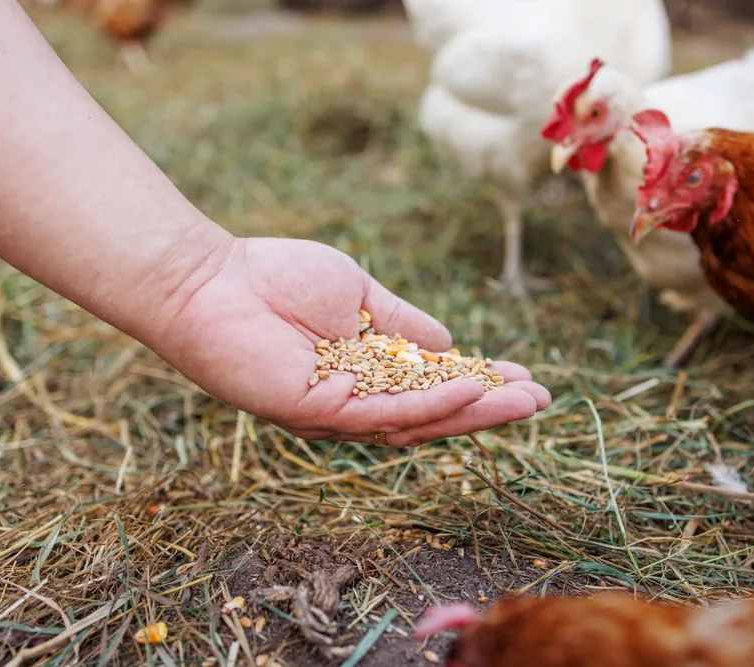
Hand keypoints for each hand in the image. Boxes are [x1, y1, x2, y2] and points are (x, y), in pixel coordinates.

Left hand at [152, 237, 551, 446]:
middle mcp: (357, 398)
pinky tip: (470, 390)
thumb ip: (403, 323)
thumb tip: (452, 345)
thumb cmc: (278, 278)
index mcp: (367, 371)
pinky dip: (430, 404)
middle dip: (489, 407)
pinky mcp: (317, 412)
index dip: (481, 384)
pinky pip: (384, 413)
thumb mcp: (359, 295)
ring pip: (417, 421)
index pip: (434, 385)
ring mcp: (338, 411)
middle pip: (434, 413)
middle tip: (541, 400)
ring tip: (525, 400)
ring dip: (473, 412)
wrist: (212, 279)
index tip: (525, 377)